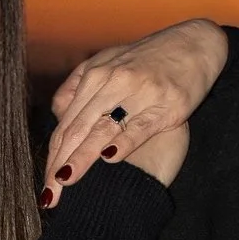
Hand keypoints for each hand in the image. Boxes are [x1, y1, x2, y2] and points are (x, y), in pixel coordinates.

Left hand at [41, 19, 224, 203]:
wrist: (195, 43)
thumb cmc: (148, 58)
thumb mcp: (108, 62)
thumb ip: (79, 86)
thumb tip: (58, 112)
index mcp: (95, 76)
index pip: (66, 124)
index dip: (52, 156)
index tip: (43, 185)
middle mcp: (113, 82)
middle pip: (78, 130)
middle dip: (59, 165)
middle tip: (48, 196)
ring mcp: (140, 93)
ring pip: (102, 129)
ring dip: (81, 158)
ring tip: (65, 182)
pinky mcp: (166, 104)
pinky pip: (139, 127)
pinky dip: (123, 142)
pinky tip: (108, 159)